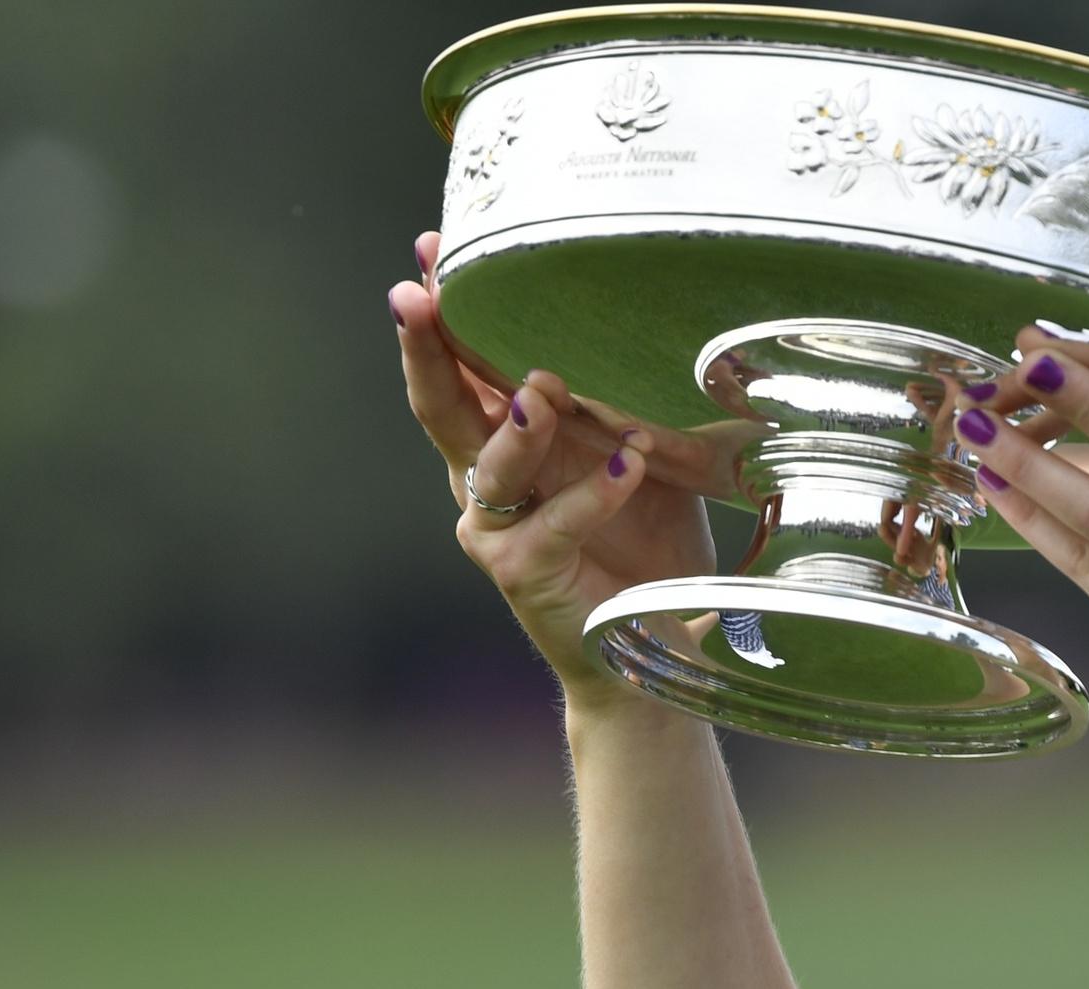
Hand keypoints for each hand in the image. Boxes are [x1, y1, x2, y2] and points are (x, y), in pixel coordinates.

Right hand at [389, 229, 718, 710]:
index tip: (435, 247)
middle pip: (441, 404)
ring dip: (515, 425)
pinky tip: (631, 463)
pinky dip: (594, 492)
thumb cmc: (645, 541)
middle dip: (428, 346)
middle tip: (420, 294)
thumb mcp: (644, 455)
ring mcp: (497, 528)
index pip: (463, 363)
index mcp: (505, 439)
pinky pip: (556, 522)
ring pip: (488, 466)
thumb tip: (668, 326)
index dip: (445, 308)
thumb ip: (629, 402)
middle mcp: (486, 479)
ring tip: (541, 388)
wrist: (651, 642)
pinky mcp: (524, 572)